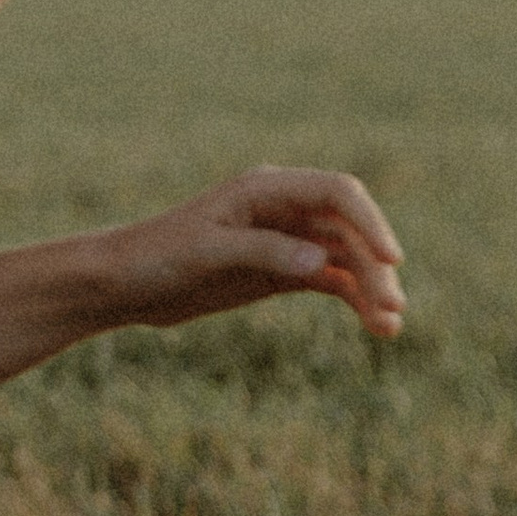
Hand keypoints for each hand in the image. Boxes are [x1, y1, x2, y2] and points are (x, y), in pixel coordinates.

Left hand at [82, 166, 404, 339]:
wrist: (123, 283)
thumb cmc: (156, 256)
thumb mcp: (207, 253)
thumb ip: (263, 252)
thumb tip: (320, 264)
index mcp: (266, 189)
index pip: (337, 193)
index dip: (370, 222)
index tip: (390, 260)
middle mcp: (283, 208)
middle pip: (349, 230)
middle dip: (375, 267)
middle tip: (393, 307)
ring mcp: (286, 240)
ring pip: (345, 259)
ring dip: (371, 288)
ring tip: (390, 326)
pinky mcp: (281, 271)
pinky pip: (330, 280)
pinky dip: (354, 299)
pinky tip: (376, 325)